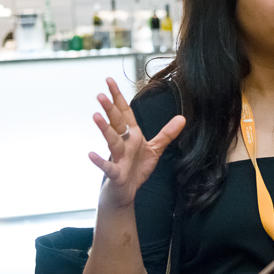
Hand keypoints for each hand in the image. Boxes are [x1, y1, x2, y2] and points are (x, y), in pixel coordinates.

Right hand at [88, 78, 184, 209]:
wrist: (125, 192)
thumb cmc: (136, 169)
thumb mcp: (155, 149)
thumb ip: (167, 134)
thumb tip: (182, 118)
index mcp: (132, 135)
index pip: (124, 113)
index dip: (118, 97)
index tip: (109, 80)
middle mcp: (123, 143)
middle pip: (116, 123)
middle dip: (109, 108)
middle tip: (100, 93)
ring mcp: (118, 157)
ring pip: (111, 141)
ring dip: (104, 128)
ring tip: (95, 116)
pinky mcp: (116, 173)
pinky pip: (108, 167)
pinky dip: (100, 161)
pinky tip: (91, 154)